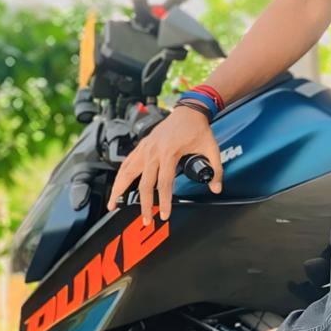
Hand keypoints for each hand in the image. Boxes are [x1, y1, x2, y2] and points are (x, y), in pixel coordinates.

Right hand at [107, 107, 223, 225]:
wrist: (189, 110)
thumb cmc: (198, 128)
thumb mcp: (211, 148)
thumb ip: (216, 169)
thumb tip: (216, 188)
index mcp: (169, 153)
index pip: (164, 183)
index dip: (164, 201)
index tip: (164, 215)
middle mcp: (153, 152)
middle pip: (144, 183)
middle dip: (144, 204)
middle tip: (145, 220)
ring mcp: (145, 148)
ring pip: (127, 172)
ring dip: (119, 189)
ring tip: (113, 205)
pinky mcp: (142, 145)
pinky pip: (127, 162)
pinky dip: (120, 175)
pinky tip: (117, 186)